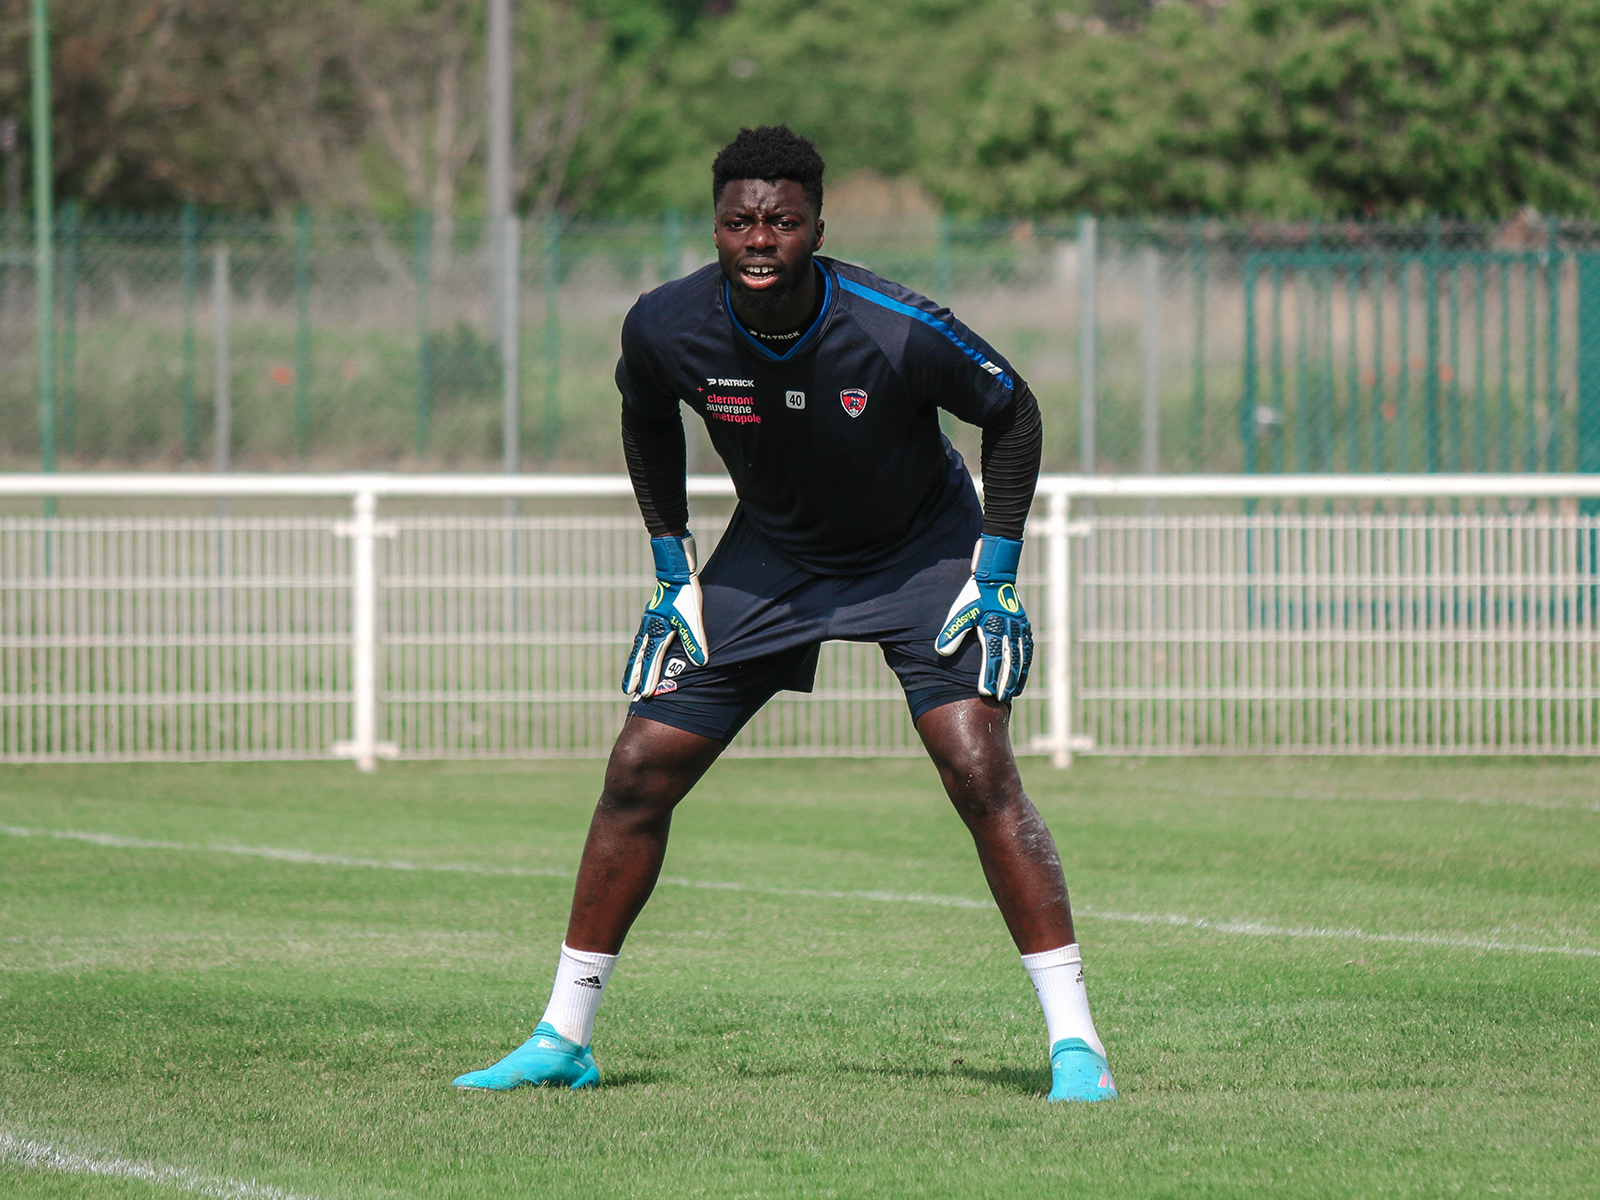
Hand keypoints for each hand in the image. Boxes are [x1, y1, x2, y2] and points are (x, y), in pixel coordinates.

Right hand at [622, 534, 709, 699]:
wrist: (675, 568)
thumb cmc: (686, 592)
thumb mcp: (693, 616)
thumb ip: (695, 640)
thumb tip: (701, 663)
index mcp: (659, 630)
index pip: (653, 659)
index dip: (649, 677)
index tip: (644, 694)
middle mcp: (650, 628)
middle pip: (639, 655)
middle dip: (634, 674)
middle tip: (627, 691)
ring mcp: (649, 621)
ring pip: (638, 647)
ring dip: (634, 663)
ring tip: (629, 675)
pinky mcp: (652, 616)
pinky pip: (642, 638)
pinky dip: (639, 649)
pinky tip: (640, 652)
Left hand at [934, 534, 1032, 701]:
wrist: (995, 576)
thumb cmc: (973, 595)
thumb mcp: (959, 612)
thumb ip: (952, 633)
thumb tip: (941, 653)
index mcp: (993, 626)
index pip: (992, 657)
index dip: (990, 676)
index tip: (986, 693)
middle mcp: (1009, 629)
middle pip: (1009, 661)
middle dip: (1005, 682)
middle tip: (1001, 699)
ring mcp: (1019, 628)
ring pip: (1021, 657)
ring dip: (1017, 676)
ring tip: (1012, 693)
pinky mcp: (1024, 626)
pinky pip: (1027, 649)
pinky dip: (1025, 664)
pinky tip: (1021, 676)